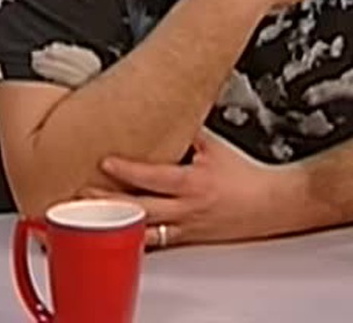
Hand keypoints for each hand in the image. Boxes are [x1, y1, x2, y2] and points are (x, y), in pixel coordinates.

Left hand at [81, 130, 298, 249]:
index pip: (154, 176)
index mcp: (194, 182)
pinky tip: (118, 231)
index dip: (128, 170)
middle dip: (109, 201)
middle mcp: (187, 208)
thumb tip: (166, 111)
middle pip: (140, 208)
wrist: (270, 203)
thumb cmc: (245, 175)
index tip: (105, 161)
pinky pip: (157, 241)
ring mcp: (186, 227)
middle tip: (82, 193)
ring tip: (90, 215)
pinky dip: (135, 236)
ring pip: (144, 230)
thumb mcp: (216, 147)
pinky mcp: (189, 238)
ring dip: (116, 222)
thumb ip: (189, 133)